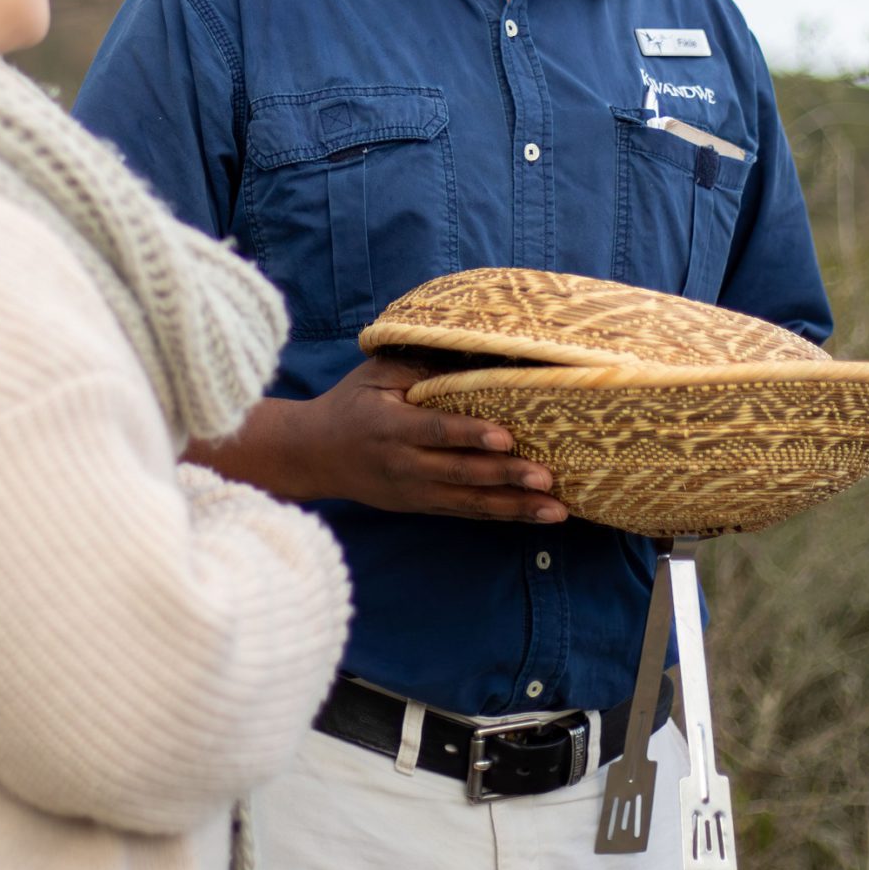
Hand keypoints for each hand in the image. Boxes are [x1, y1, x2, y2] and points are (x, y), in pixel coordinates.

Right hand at [192, 355, 566, 522]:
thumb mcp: (376, 375)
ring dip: (515, 506)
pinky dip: (503, 515)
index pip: (437, 432)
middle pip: (461, 473)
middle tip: (546, 477)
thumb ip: (419, 368)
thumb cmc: (350, 404)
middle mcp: (404, 465)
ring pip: (470, 502)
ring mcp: (414, 491)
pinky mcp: (422, 506)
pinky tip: (535, 516)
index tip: (506, 437)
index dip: (471, 436)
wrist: (313, 455)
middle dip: (506, 477)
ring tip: (556, 510)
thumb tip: (471, 353)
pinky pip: (467, 512)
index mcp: (391, 427)